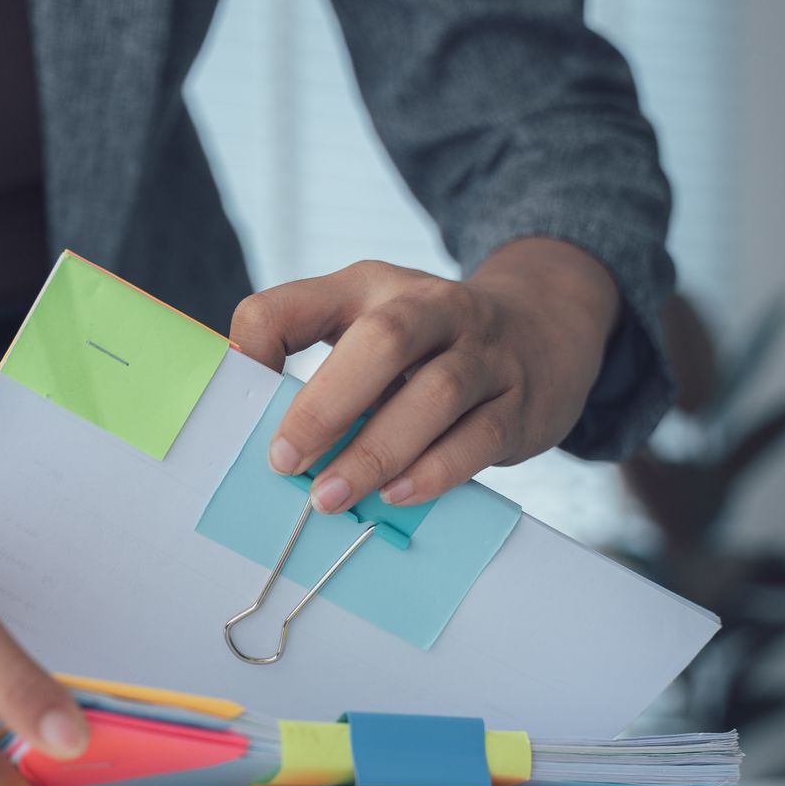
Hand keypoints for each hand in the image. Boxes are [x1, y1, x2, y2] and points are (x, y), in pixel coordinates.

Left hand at [229, 237, 620, 512]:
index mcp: (368, 288)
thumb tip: (250, 424)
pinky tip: (396, 496)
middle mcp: (432, 307)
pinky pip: (481, 436)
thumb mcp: (366, 326)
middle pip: (383, 340)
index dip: (257, 349)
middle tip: (286, 461)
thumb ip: (310, 360)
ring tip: (331, 497)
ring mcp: (484, 352)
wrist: (545, 327)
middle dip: (327, 405)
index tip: (240, 403)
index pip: (292, 305)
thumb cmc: (427, 343)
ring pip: (437, 393)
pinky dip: (435, 471)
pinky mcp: (520, 401)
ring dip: (376, 451)